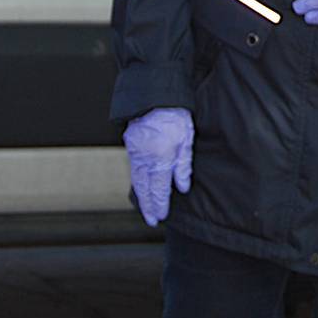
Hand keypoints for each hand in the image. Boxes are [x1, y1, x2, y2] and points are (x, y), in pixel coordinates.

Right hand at [123, 108, 193, 225]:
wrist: (156, 96)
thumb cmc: (175, 115)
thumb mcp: (186, 139)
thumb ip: (183, 165)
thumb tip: (182, 187)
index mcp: (161, 157)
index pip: (159, 189)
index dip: (160, 204)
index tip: (161, 216)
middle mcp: (145, 158)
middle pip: (145, 189)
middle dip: (148, 207)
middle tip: (151, 220)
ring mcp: (135, 152)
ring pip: (137, 180)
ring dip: (141, 197)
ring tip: (146, 209)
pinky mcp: (130, 146)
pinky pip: (134, 169)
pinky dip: (137, 182)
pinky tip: (141, 188)